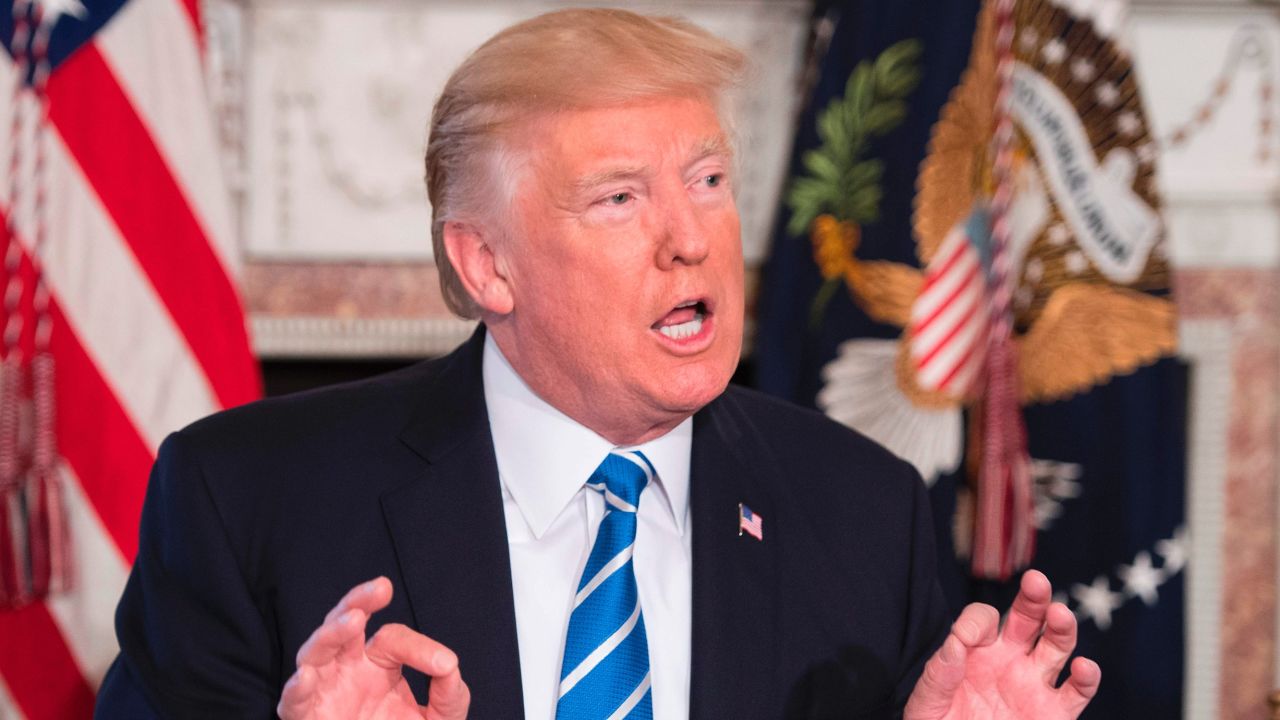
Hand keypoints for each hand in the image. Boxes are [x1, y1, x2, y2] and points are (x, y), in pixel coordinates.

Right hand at [277, 577, 469, 719]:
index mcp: (380, 664)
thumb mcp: (439, 718)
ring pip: (315, 651)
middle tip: (382, 586)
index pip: (393, 638)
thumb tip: (449, 666)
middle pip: (344, 622)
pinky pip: (292, 700)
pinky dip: (296, 688)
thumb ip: (450, 694)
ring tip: (353, 620)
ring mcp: (324, 690)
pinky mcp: (306, 717)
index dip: (420, 648)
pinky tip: (306, 676)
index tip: (445, 665)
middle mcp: (348, 668)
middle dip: (359, 600)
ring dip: (331, 633)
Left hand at [903, 570, 1099, 719]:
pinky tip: (1083, 667)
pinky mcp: (1055, 714)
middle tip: (1036, 581)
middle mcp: (1009, 660)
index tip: (963, 637)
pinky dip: (1086, 678)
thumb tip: (955, 641)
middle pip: (1027, 618)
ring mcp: (1033, 684)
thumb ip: (939, 674)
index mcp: (975, 652)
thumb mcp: (927, 704)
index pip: (982, 619)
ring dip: (1062, 627)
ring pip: (1057, 646)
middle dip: (1034, 598)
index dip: (975, 621)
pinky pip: (1077, 692)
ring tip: (1059, 614)